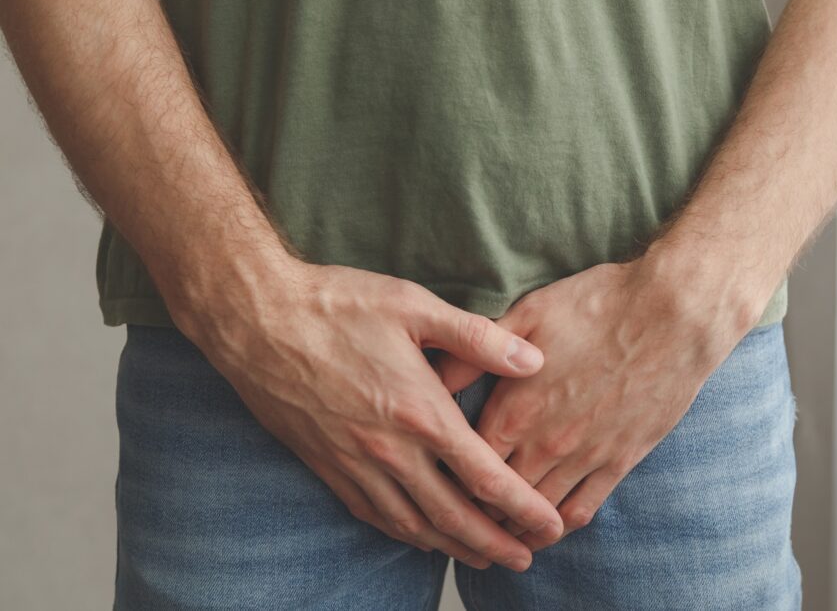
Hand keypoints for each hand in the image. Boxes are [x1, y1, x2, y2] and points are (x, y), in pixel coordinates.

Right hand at [170, 256, 564, 571]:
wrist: (256, 319)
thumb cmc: (337, 305)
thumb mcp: (414, 306)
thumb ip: (478, 338)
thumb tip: (534, 361)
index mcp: (421, 412)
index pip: (485, 477)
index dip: (523, 508)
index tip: (550, 526)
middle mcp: (390, 450)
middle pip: (454, 516)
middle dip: (495, 544)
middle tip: (525, 560)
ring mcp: (354, 463)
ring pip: (413, 525)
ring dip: (452, 548)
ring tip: (481, 559)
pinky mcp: (325, 465)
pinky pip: (372, 515)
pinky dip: (404, 534)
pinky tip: (419, 537)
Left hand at [434, 256, 757, 549]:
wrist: (673, 314)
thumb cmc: (598, 305)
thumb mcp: (527, 314)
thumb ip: (478, 350)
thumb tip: (432, 373)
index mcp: (514, 409)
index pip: (463, 462)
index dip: (446, 474)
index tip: (435, 479)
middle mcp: (544, 443)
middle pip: (495, 497)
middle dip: (473, 508)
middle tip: (458, 513)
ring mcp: (584, 457)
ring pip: (536, 513)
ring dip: (512, 525)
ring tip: (496, 529)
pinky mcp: (619, 462)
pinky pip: (582, 510)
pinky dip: (558, 526)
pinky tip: (546, 525)